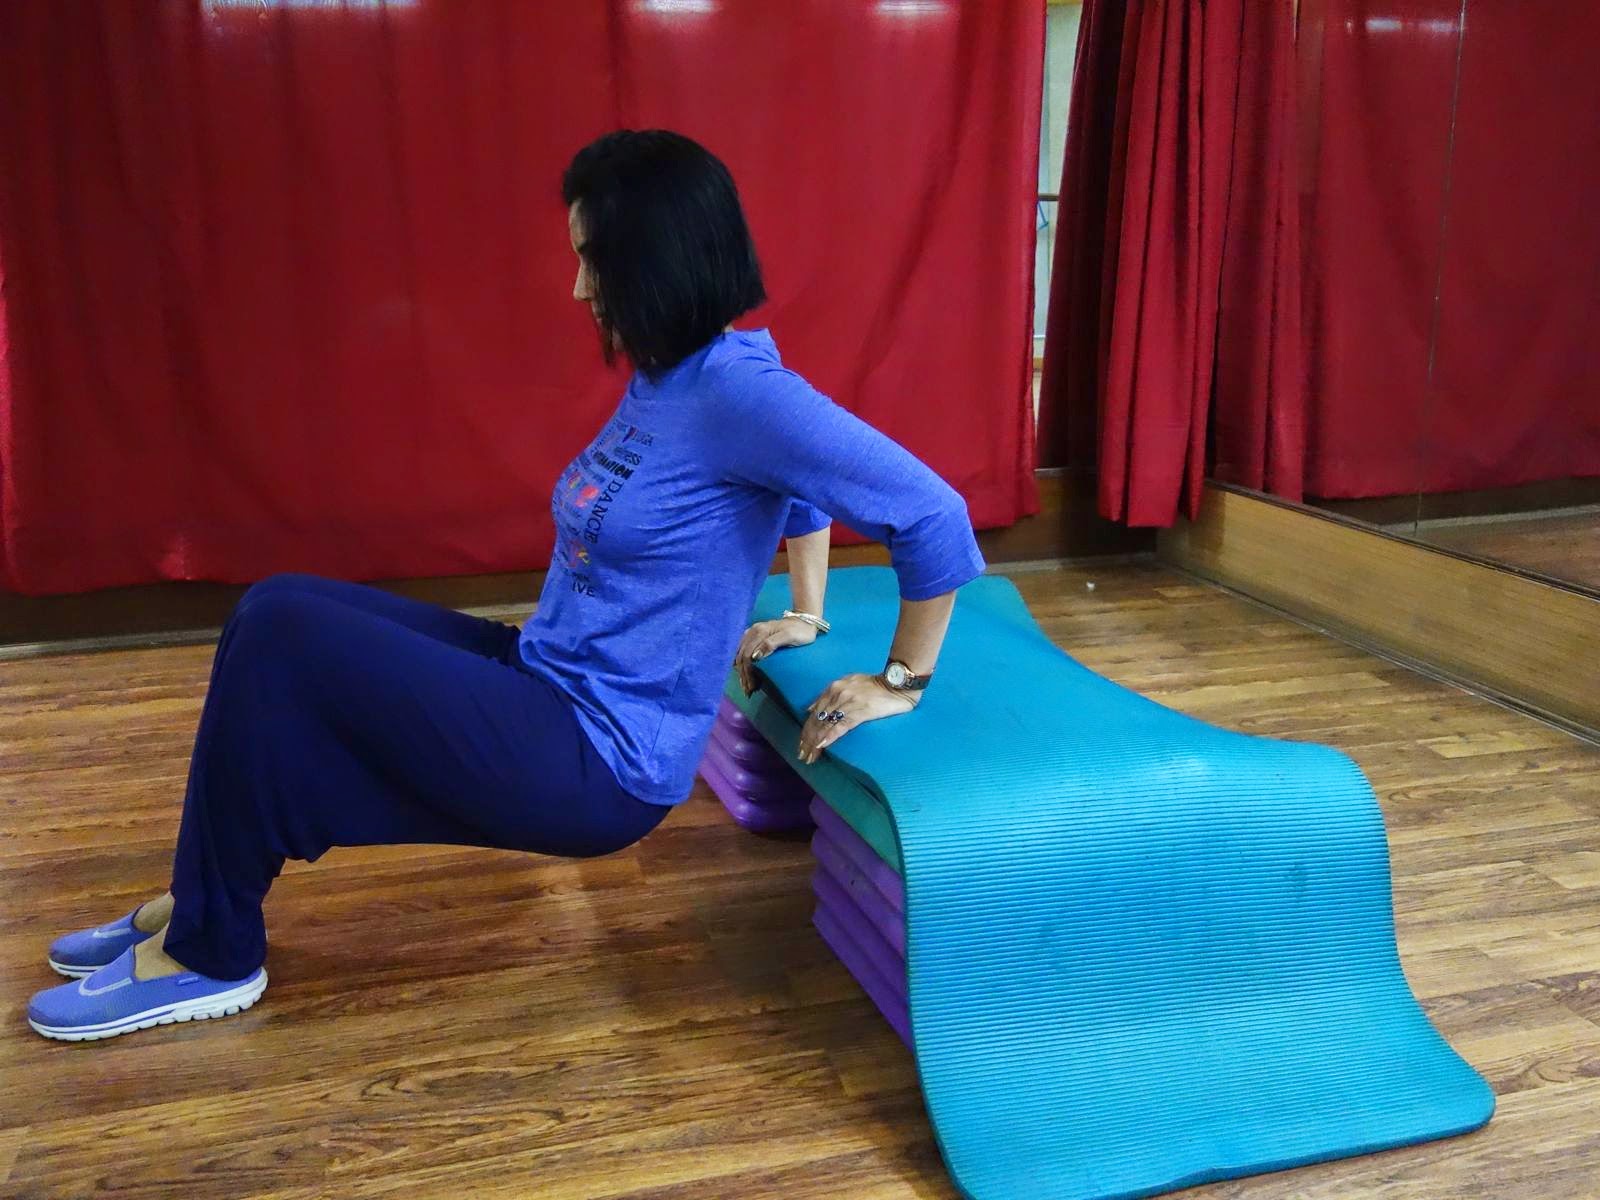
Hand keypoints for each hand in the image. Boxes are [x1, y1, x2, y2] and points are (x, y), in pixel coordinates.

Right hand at [735, 616, 817, 695]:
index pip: (747, 656)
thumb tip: (755, 657)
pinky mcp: (754, 635)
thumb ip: (771, 644)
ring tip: (747, 685)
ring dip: (742, 672)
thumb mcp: (789, 636)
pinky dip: (742, 663)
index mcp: (759, 632)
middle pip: (741, 656)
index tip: (752, 687)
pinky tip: (745, 672)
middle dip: (744, 675)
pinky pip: (742, 650)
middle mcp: (752, 631)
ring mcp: (752, 633)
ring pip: (740, 654)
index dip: (748, 673)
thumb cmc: (800, 631)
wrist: (804, 620)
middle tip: (748, 691)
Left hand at [798, 673, 919, 764]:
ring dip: (815, 743)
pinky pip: (841, 726)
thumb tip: (812, 709)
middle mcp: (837, 694)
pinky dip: (830, 736)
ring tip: (811, 756)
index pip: (814, 712)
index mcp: (833, 688)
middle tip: (802, 755)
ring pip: (826, 725)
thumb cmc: (875, 685)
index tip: (801, 744)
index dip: (806, 729)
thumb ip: (830, 695)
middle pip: (817, 720)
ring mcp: (848, 703)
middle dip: (807, 739)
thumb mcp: (848, 683)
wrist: (896, 683)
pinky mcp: (860, 711)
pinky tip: (822, 745)